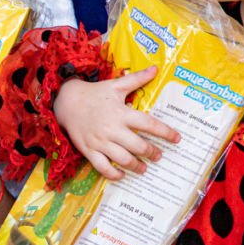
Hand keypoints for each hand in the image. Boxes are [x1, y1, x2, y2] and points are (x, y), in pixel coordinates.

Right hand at [53, 68, 179, 180]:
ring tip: (144, 168)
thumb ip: (137, 79)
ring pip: (123, 160)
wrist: (66, 102)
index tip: (177, 138)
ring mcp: (100, 142)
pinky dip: (114, 174)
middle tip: (158, 155)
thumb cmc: (95, 93)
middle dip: (152, 152)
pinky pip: (103, 167)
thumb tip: (155, 68)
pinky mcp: (89, 150)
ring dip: (137, 166)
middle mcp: (112, 129)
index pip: (149, 124)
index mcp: (122, 113)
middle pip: (138, 146)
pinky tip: (122, 175)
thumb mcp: (116, 85)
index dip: (166, 132)